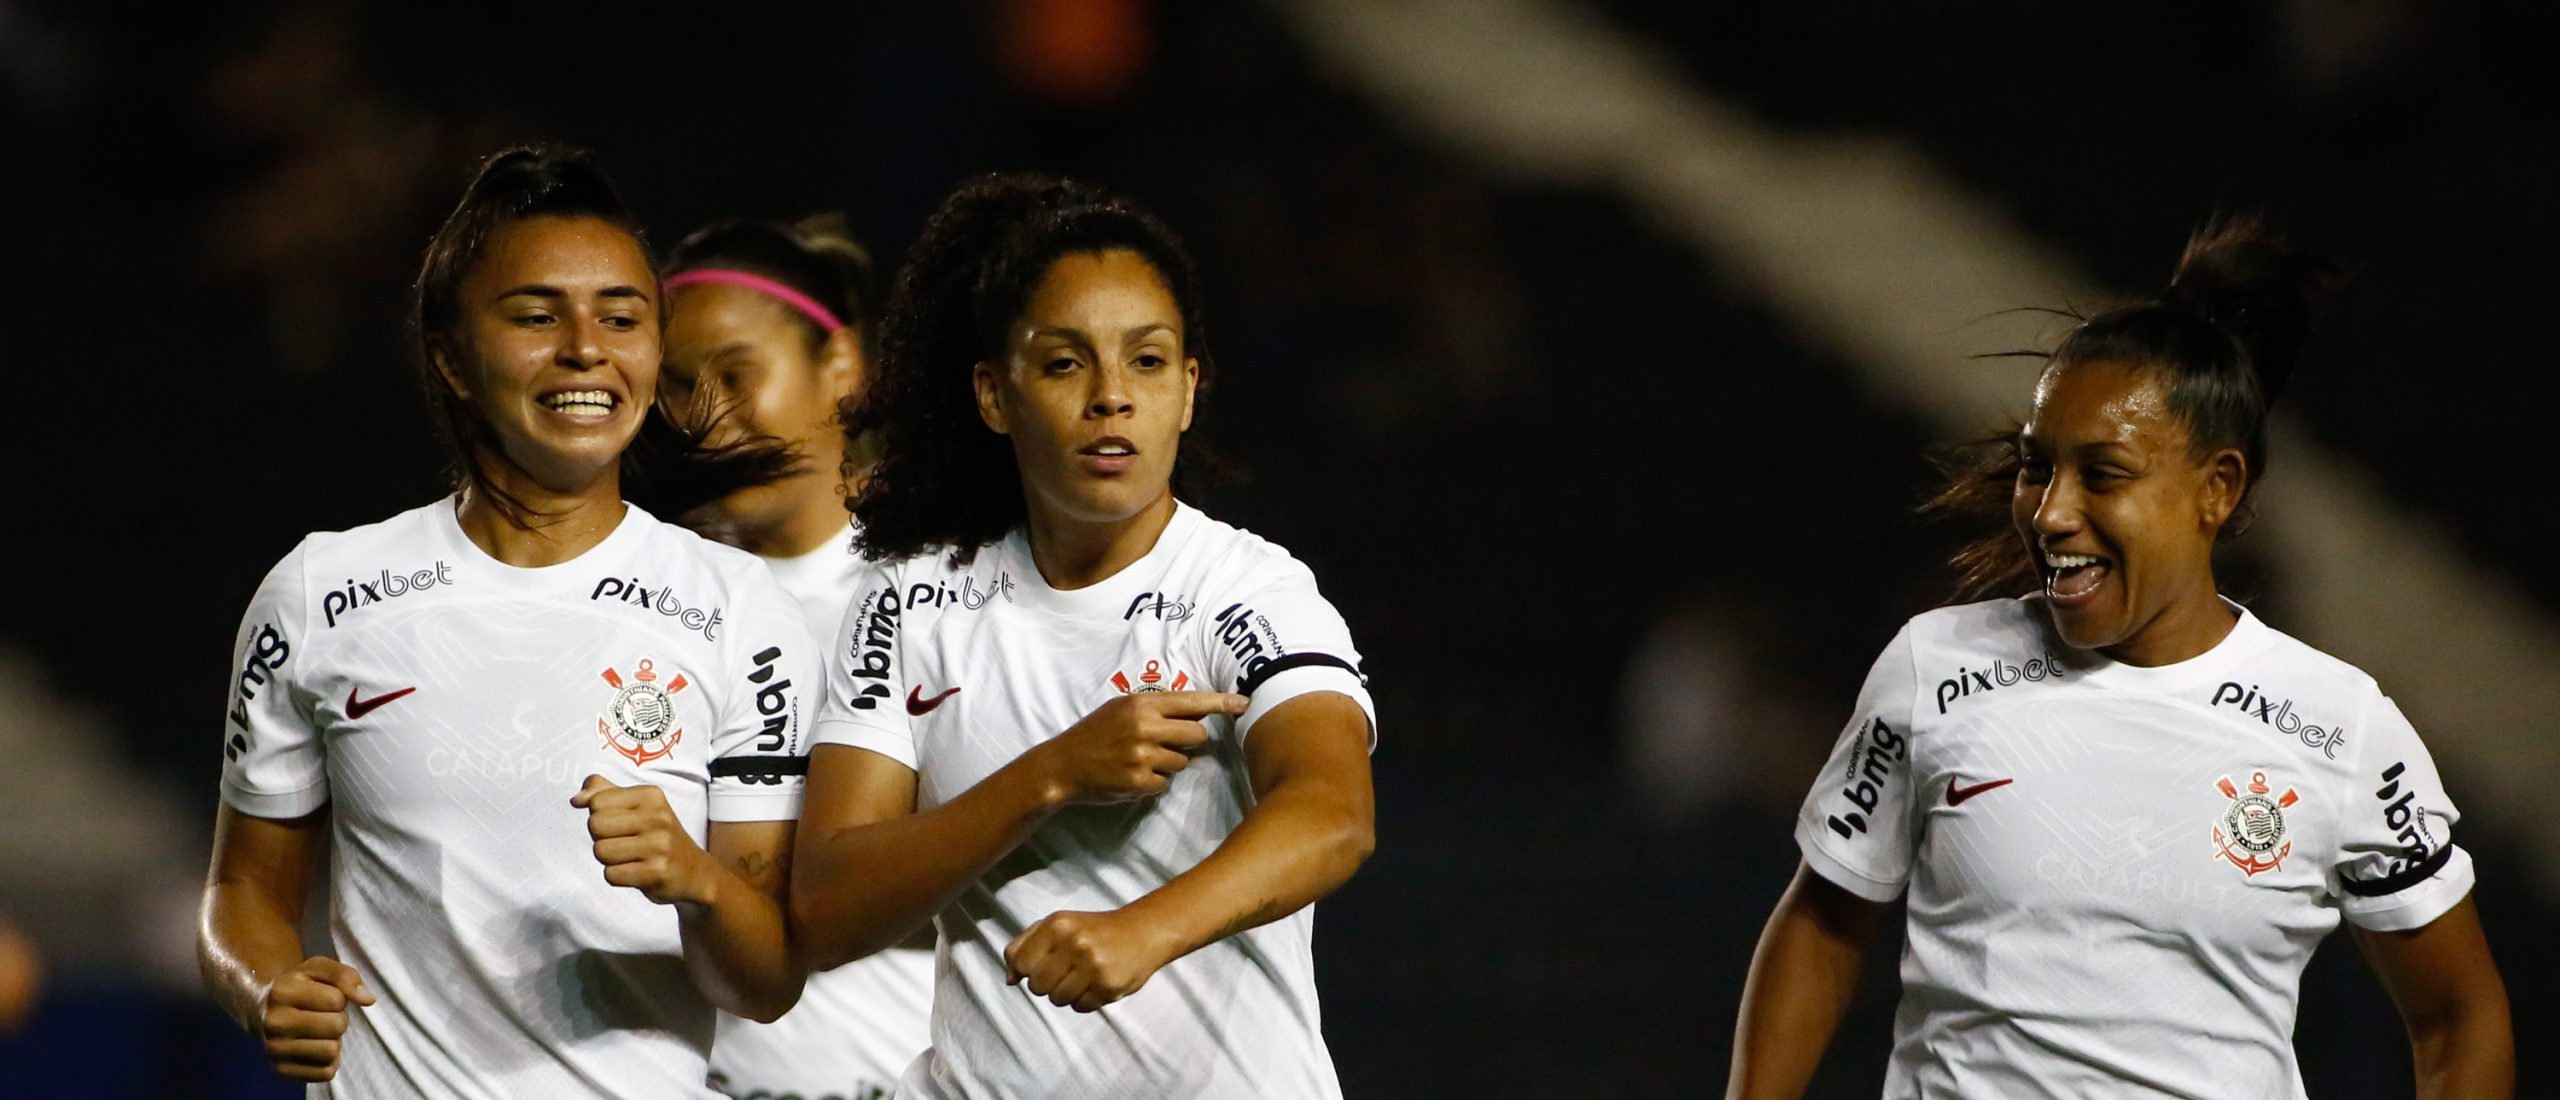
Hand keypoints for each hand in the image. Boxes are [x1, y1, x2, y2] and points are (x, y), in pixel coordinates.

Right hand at [258, 955, 373, 1081]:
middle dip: (338, 1019)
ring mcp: (275, 1049)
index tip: (324, 996)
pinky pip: (325, 1073)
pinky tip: (315, 1048)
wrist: (262, 1011)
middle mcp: (274, 1022)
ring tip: (319, 1032)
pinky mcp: (282, 1071)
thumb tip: (368, 1000)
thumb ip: (346, 976)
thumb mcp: (318, 968)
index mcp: (282, 991)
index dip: (339, 998)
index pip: (337, 1000)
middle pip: (337, 1026)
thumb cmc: (300, 986)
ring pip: (332, 1051)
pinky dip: (328, 1062)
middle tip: (323, 1016)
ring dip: (334, 1041)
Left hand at [573, 775, 714, 905]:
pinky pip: (611, 875)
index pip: (596, 802)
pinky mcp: (657, 872)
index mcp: (651, 795)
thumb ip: (604, 794)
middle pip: (595, 825)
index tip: (623, 824)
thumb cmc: (659, 838)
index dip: (601, 816)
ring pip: (600, 851)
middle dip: (602, 838)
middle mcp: (657, 816)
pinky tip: (636, 873)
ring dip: (609, 860)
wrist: (696, 873)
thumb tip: (575, 799)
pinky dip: (618, 877)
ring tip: (632, 858)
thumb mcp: (638, 808)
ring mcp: (659, 845)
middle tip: (626, 843)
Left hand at [1005, 908, 1179, 1012]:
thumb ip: (1025, 945)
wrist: (1143, 932)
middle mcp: (1075, 943)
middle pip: (1036, 986)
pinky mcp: (1109, 986)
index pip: (1020, 963)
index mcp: (1058, 924)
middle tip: (1063, 971)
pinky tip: (1095, 983)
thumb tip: (1009, 979)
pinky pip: (1079, 1008)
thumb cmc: (1094, 929)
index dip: (1026, 968)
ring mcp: (1094, 966)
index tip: (1041, 963)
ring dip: (1065, 994)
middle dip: (1046, 983)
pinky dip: (1083, 1000)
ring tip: (1081, 976)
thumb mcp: (1058, 924)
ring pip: (1057, 1000)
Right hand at [1031, 691, 1246, 805]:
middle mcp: (1145, 727)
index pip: (1192, 701)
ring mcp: (1142, 756)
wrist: (1062, 765)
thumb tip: (1198, 711)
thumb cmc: (1095, 733)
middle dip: (1190, 741)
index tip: (1245, 703)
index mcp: (1142, 703)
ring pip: (1183, 762)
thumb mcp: (1123, 708)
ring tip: (1141, 759)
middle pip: (1197, 735)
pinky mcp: (1138, 782)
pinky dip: (1154, 781)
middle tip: (1167, 742)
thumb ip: (1158, 708)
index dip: (1222, 702)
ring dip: (1169, 763)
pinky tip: (1132, 775)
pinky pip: (1165, 783)